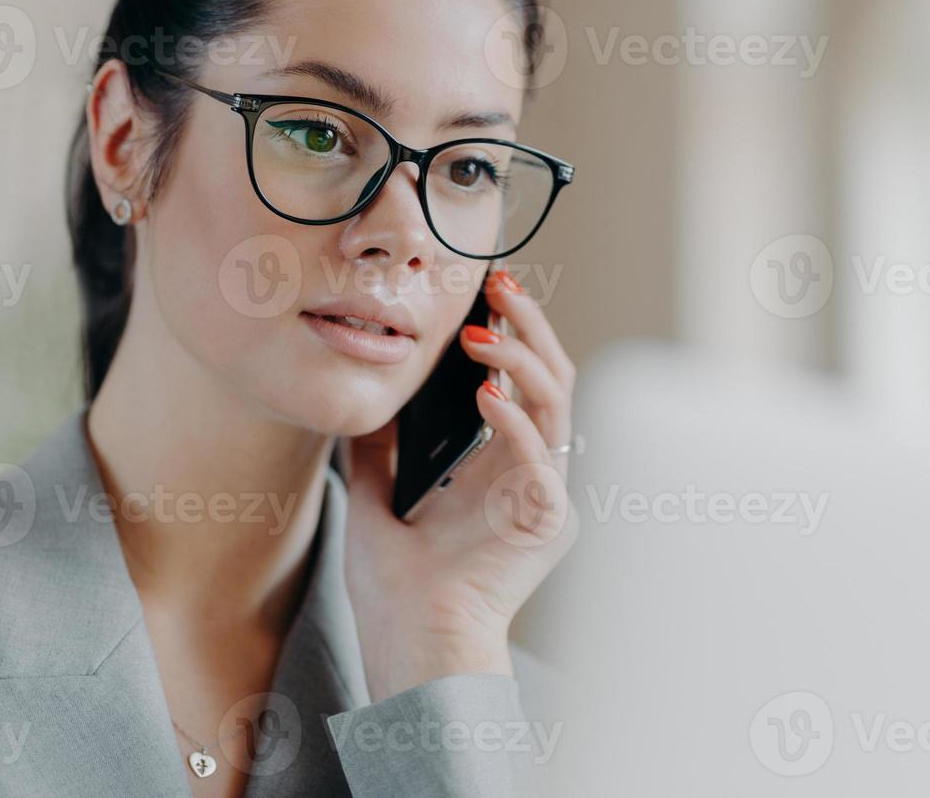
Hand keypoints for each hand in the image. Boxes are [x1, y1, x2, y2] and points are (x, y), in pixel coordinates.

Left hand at [339, 269, 579, 702]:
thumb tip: (372, 395)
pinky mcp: (546, 522)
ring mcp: (545, 496)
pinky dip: (515, 420)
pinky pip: (540, 457)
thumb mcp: (378, 496)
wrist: (408, 646)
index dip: (512, 332)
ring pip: (557, 405)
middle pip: (551, 379)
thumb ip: (383, 447)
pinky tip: (485, 393)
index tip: (485, 291)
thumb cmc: (398, 588)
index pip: (524, 382)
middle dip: (529, 325)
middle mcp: (533, 474)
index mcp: (503, 468)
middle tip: (500, 283)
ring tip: (480, 334)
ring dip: (522, 360)